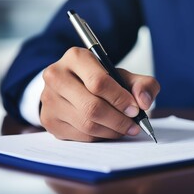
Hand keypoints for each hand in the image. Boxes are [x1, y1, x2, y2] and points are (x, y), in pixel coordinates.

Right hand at [40, 47, 159, 141]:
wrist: (73, 86)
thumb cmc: (100, 79)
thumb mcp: (123, 76)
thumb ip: (143, 84)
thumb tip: (144, 102)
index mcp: (76, 57)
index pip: (99, 82)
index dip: (120, 99)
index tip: (135, 109)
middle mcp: (56, 76)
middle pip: (92, 107)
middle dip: (119, 120)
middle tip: (134, 125)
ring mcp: (49, 99)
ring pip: (87, 124)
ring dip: (112, 131)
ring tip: (125, 128)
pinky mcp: (49, 120)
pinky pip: (80, 136)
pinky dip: (100, 136)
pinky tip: (109, 130)